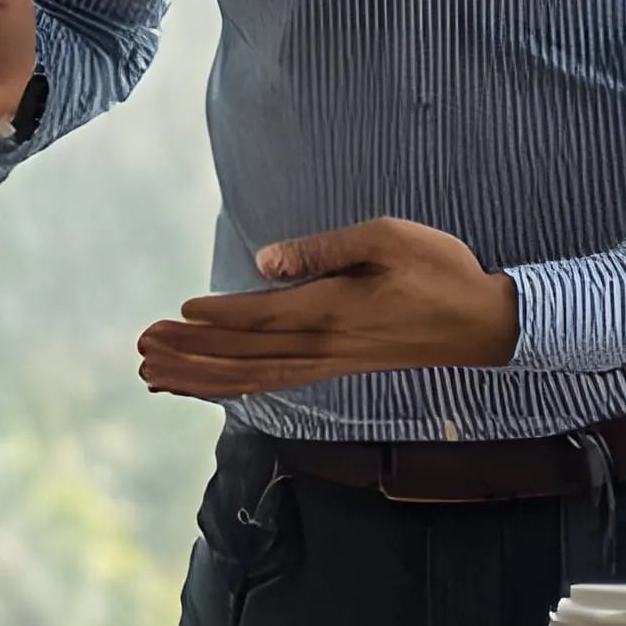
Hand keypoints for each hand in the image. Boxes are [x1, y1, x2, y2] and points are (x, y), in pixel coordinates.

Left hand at [138, 217, 518, 394]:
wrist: (483, 325)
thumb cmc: (440, 271)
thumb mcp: (388, 238)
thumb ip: (324, 249)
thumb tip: (265, 261)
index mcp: (334, 309)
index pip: (262, 317)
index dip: (216, 317)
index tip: (176, 312)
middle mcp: (325, 344)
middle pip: (244, 354)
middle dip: (189, 352)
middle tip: (142, 346)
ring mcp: (329, 363)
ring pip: (251, 376)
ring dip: (199, 375)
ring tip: (153, 371)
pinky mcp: (334, 369)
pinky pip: (273, 382)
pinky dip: (232, 386)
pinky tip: (204, 386)